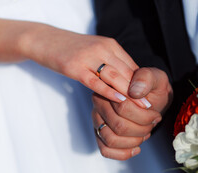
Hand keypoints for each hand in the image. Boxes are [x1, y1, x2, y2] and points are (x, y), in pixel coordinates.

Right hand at [0, 17, 148, 106]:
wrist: (45, 40)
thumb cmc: (74, 49)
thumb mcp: (97, 52)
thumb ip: (113, 64)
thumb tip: (129, 82)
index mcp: (111, 46)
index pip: (132, 66)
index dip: (143, 84)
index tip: (152, 98)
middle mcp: (103, 49)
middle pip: (127, 72)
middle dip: (140, 91)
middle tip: (151, 107)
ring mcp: (88, 57)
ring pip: (115, 77)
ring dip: (130, 93)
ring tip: (141, 107)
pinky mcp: (75, 67)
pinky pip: (95, 81)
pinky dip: (108, 91)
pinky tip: (119, 100)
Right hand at [92, 67, 172, 159]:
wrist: (153, 98)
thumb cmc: (153, 88)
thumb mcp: (156, 78)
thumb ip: (147, 78)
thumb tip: (135, 92)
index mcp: (110, 89)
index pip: (123, 107)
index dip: (143, 115)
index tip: (155, 115)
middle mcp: (99, 105)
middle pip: (119, 126)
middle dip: (142, 129)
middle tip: (152, 124)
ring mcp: (98, 121)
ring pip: (111, 139)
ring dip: (134, 141)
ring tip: (145, 133)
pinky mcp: (100, 134)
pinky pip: (105, 150)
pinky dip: (123, 153)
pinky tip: (136, 148)